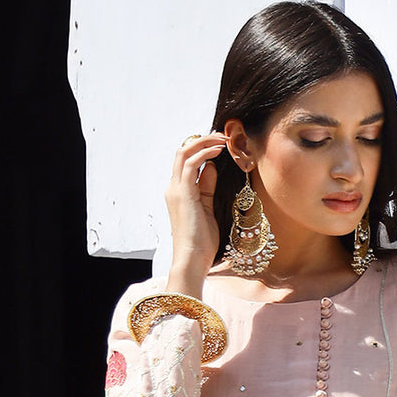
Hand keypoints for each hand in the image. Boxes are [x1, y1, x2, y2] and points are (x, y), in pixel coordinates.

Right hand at [164, 133, 225, 297]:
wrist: (192, 260)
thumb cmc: (201, 243)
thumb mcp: (207, 209)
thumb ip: (207, 188)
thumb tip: (211, 168)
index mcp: (178, 192)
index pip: (186, 162)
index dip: (202, 150)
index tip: (221, 146)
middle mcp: (173, 188)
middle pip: (183, 152)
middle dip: (203, 140)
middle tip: (223, 137)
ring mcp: (176, 189)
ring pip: (185, 152)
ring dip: (204, 142)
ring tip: (223, 140)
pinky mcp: (183, 193)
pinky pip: (192, 163)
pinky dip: (205, 152)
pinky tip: (219, 150)